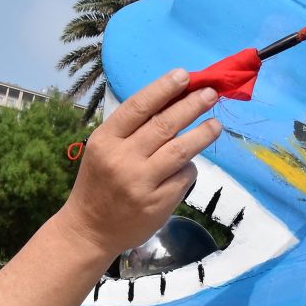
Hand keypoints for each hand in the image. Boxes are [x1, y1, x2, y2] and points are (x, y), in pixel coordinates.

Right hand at [60, 69, 221, 257]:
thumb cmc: (99, 183)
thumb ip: (131, 130)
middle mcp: (122, 160)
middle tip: (211, 94)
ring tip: (216, 124)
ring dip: (202, 134)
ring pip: (180, 151)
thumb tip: (172, 101)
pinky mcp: (157, 204)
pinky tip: (188, 165)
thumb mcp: (103, 150)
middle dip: (191, 106)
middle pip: (164, 125)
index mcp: (105, 140)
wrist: (90, 230)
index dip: (163, 88)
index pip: (138, 107)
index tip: (184, 75)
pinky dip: (189, 168)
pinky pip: (183, 177)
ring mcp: (141, 183)